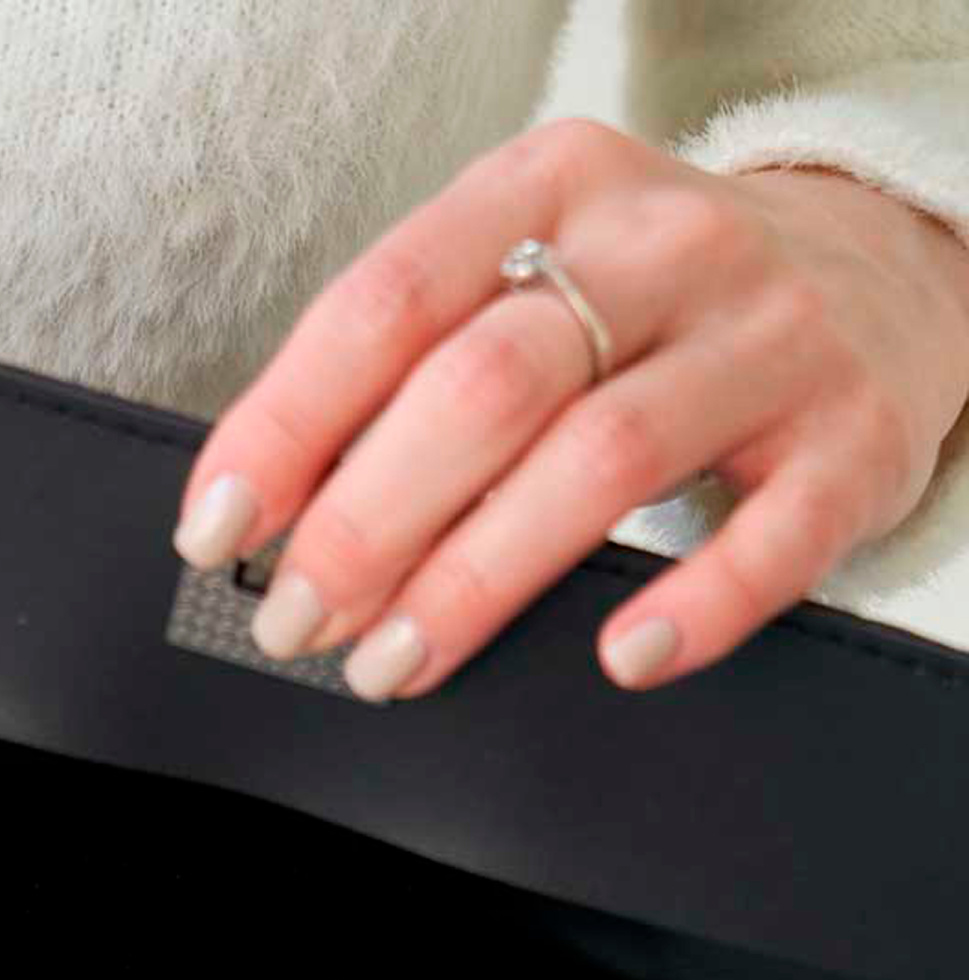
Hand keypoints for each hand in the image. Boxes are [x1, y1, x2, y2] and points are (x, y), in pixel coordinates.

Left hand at [172, 116, 968, 700]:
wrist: (887, 274)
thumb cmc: (656, 310)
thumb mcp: (533, 280)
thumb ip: (412, 373)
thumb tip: (268, 520)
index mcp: (553, 189)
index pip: (388, 302)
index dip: (287, 426)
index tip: (218, 530)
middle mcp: (665, 247)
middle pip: (482, 388)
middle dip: (365, 523)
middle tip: (298, 622)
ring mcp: (768, 340)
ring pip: (599, 462)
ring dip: (475, 583)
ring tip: (392, 665)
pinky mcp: (851, 440)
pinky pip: (769, 538)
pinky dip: (690, 605)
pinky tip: (618, 657)